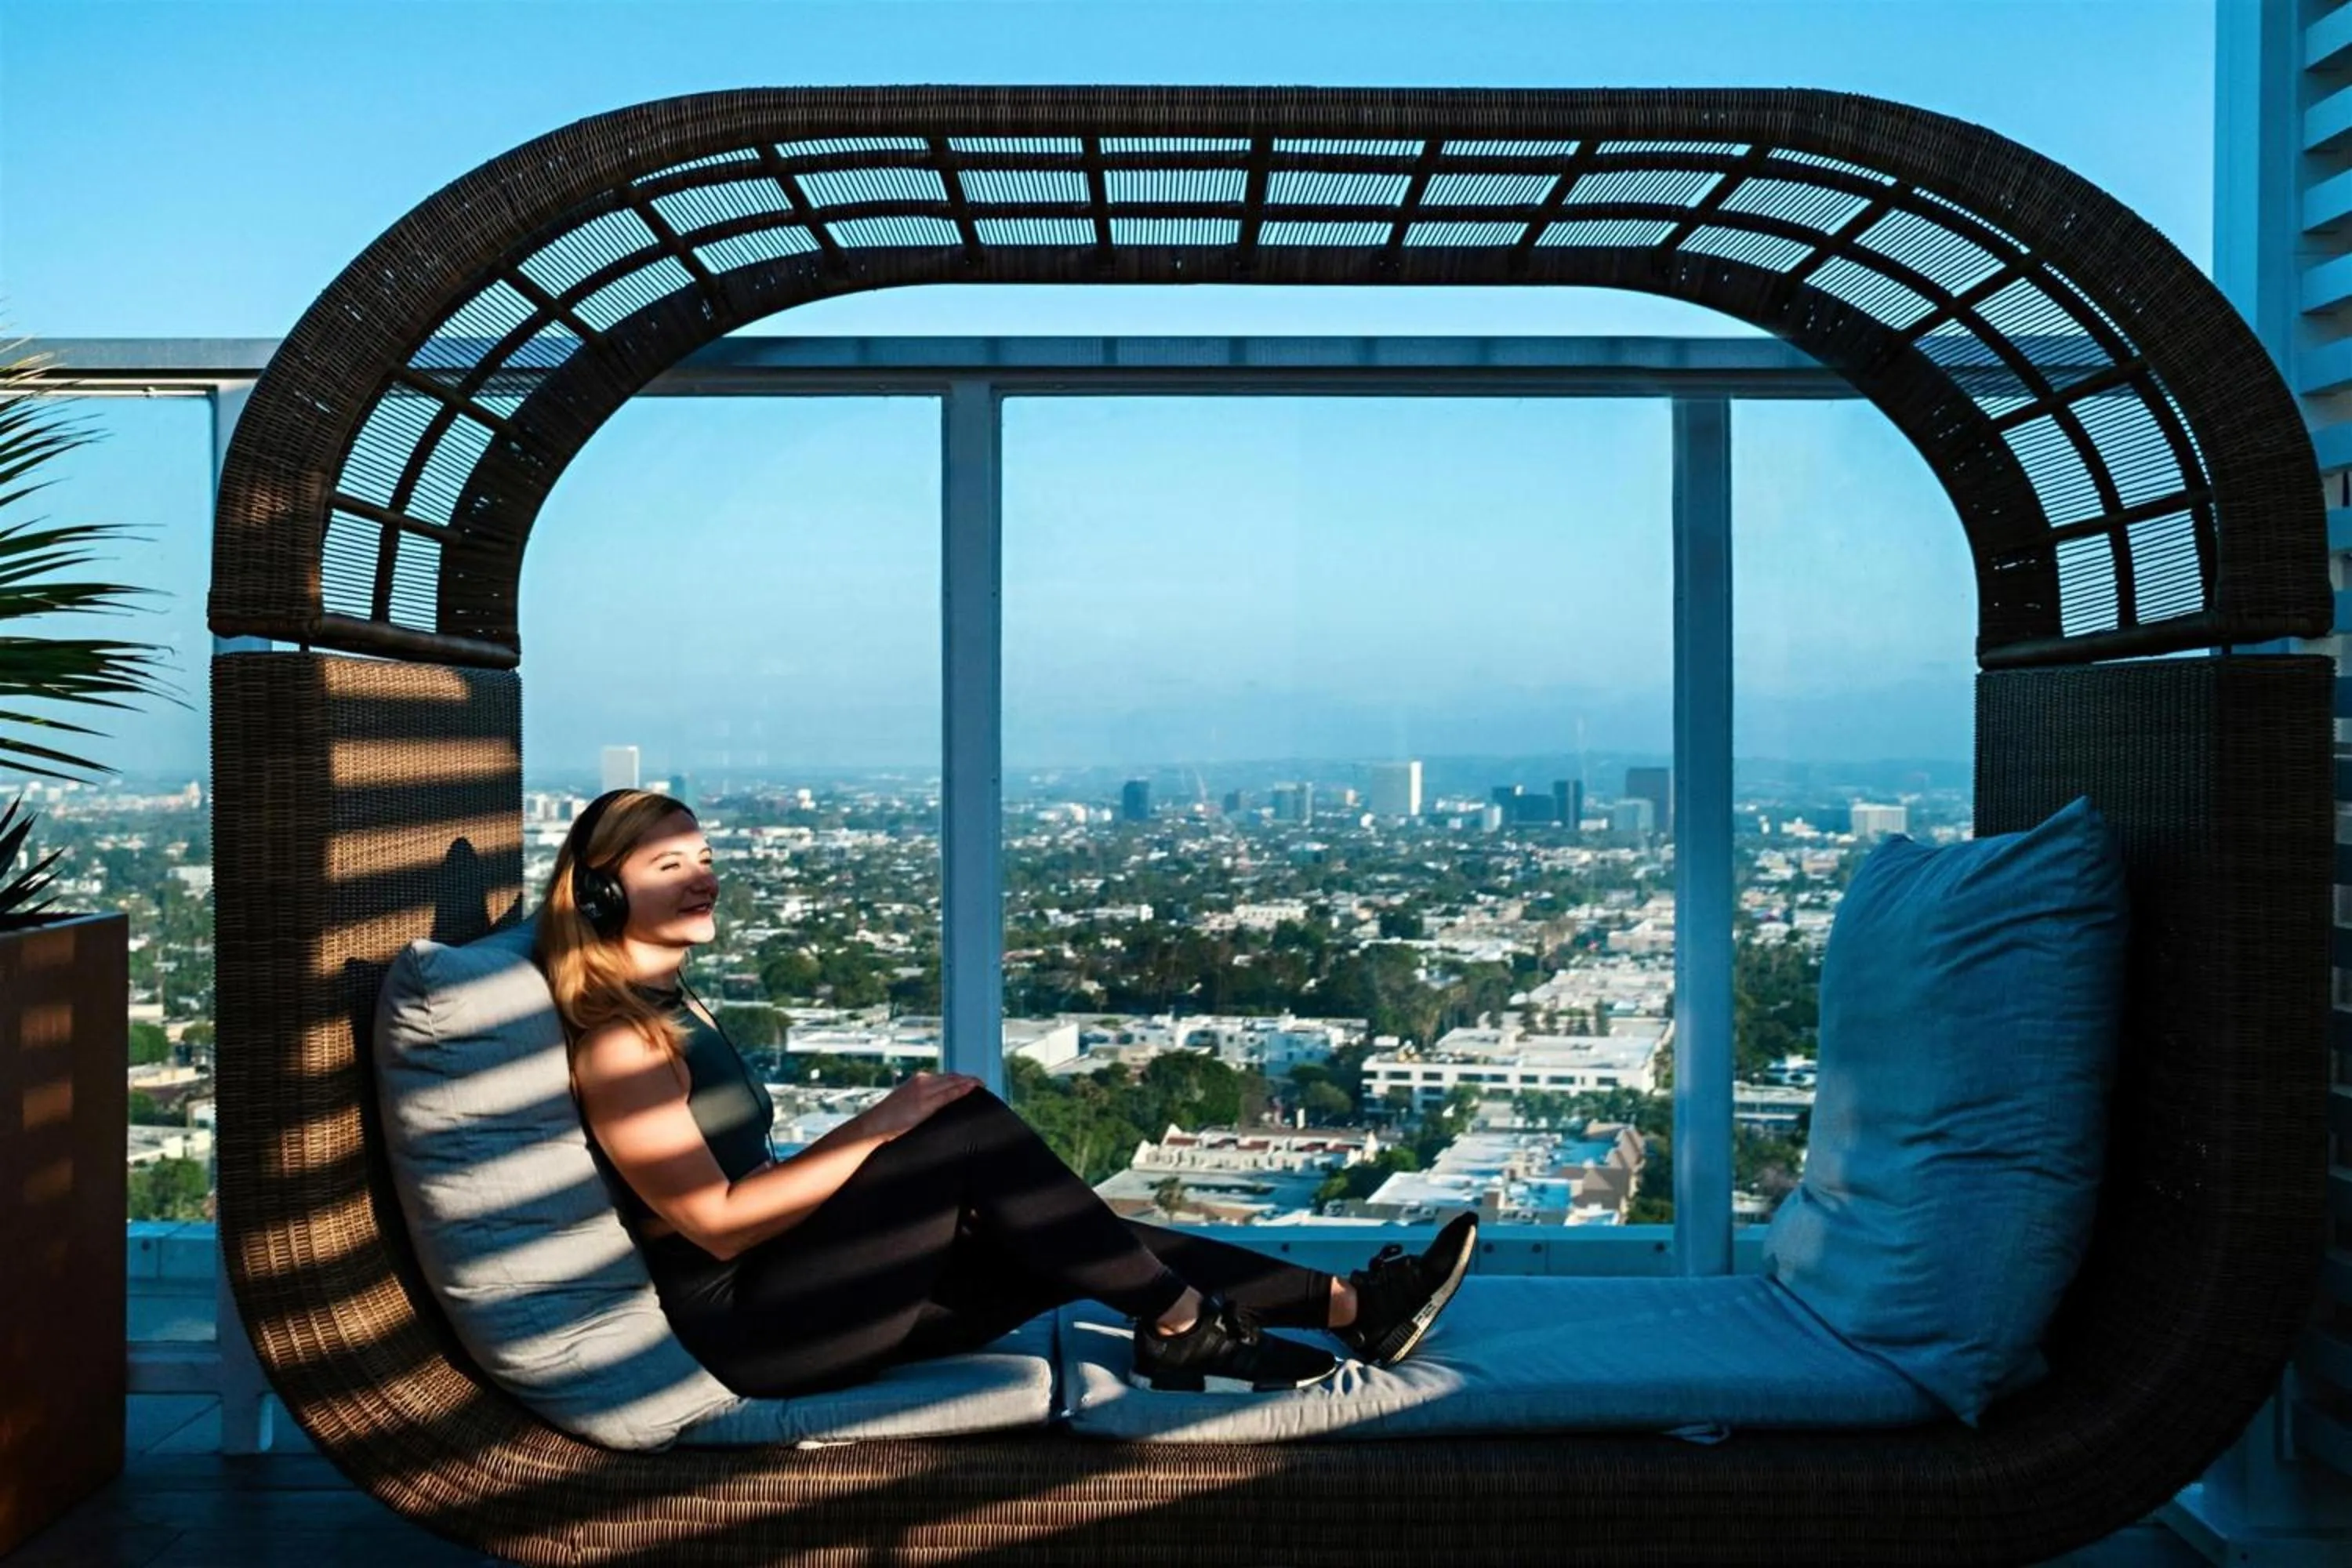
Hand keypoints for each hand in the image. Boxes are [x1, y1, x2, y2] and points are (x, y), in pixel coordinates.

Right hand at [853, 1071, 984, 1141]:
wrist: (874, 1125)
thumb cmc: (888, 1119)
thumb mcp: (905, 1103)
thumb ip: (919, 1101)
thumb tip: (928, 1107)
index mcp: (918, 1081)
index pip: (944, 1076)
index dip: (958, 1078)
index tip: (970, 1081)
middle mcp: (922, 1081)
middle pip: (951, 1077)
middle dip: (966, 1079)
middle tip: (980, 1083)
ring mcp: (924, 1091)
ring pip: (952, 1082)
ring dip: (968, 1082)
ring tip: (981, 1084)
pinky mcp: (925, 1103)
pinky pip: (948, 1094)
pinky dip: (962, 1089)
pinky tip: (972, 1088)